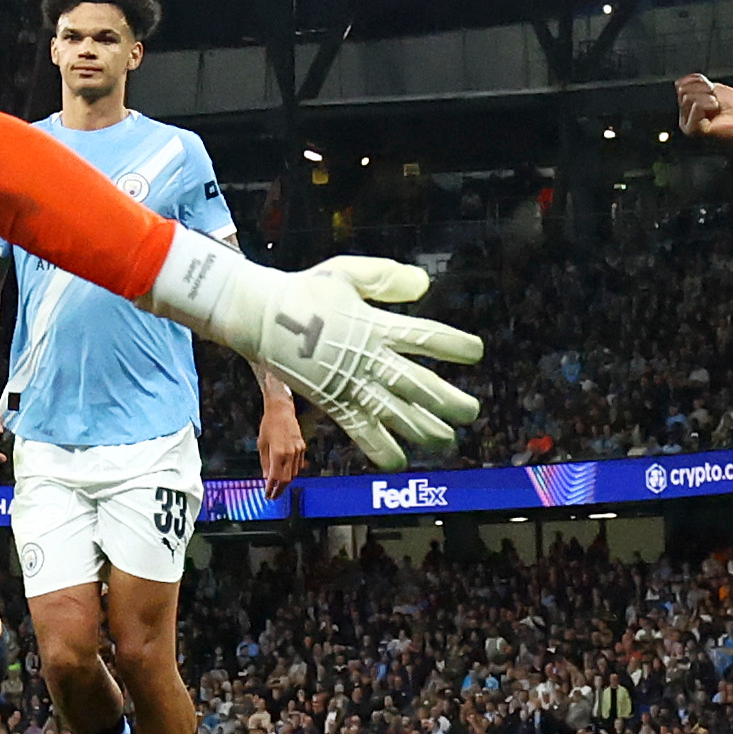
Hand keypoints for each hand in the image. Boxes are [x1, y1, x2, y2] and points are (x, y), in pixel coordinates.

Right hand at [162, 250, 481, 466]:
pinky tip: (399, 461)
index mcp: (376, 324)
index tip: (475, 352)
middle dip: (449, 401)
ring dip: (425, 429)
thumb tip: (425, 285)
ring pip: (396, 413)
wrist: (257, 313)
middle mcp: (369, 357)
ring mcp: (350, 382)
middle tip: (471, 412)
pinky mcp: (330, 401)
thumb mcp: (346, 272)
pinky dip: (380, 447)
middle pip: (419, 385)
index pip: (426, 337)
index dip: (455, 346)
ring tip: (447, 440)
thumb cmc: (304, 290)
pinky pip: (360, 430)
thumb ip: (385, 277)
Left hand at [255, 380, 306, 496]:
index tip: (267, 494)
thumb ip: (264, 462)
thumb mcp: (262, 444)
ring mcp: (298, 450)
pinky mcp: (302, 447)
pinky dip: (292, 472)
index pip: (275, 477)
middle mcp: (290, 453)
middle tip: (273, 495)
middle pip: (287, 479)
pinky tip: (286, 474)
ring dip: (286, 481)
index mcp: (278, 453)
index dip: (271, 488)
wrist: (281, 410)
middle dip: (280, 489)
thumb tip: (266, 477)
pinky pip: (298, 465)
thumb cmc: (268, 425)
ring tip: (278, 487)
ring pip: (294, 473)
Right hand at [674, 74, 732, 145]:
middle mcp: (685, 117)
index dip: (700, 82)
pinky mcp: (695, 130)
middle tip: (717, 102)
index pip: (681, 85)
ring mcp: (688, 125)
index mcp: (689, 107)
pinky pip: (695, 106)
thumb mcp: (713, 88)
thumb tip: (678, 84)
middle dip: (704, 90)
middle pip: (683, 91)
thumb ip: (695, 84)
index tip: (713, 92)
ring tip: (717, 107)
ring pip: (688, 97)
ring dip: (708, 98)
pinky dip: (708, 105)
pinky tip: (716, 112)